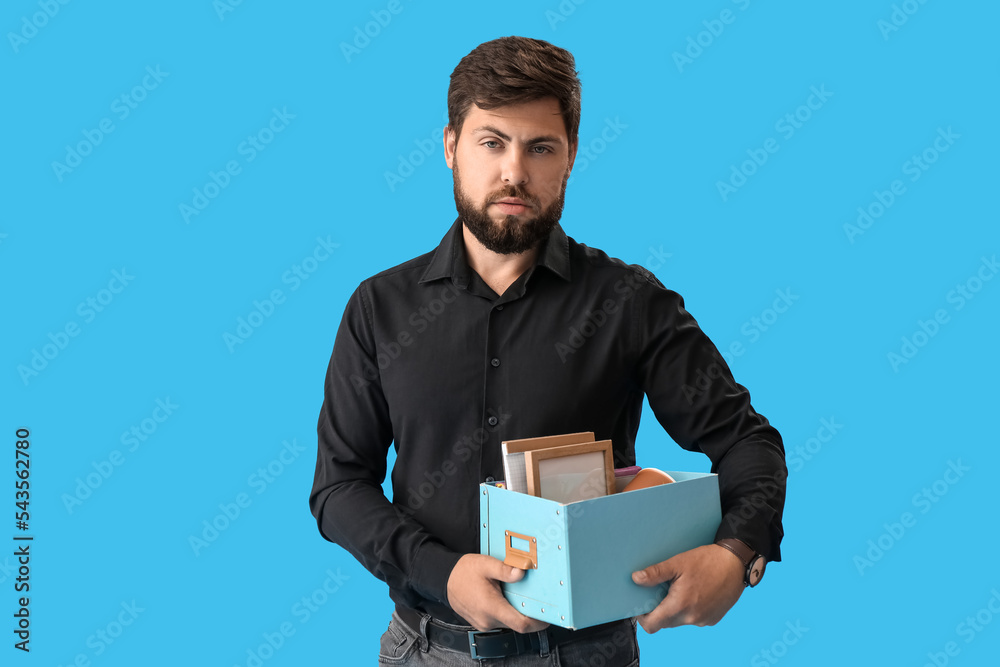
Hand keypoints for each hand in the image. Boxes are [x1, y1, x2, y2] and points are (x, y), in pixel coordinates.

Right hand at [446, 554, 549, 632]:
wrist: (443, 579)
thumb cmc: (463, 572)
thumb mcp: (485, 564)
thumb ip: (504, 569)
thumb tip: (521, 572)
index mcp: (491, 607)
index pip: (521, 624)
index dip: (538, 623)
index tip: (548, 616)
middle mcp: (488, 619)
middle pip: (517, 623)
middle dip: (529, 613)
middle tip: (537, 599)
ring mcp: (484, 623)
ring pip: (509, 622)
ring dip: (517, 612)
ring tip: (520, 595)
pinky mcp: (482, 622)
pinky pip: (500, 620)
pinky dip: (507, 611)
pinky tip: (507, 597)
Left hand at [630, 544, 744, 632]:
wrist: (736, 563)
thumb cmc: (707, 561)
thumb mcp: (678, 563)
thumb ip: (655, 573)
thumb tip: (635, 579)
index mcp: (680, 606)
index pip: (652, 625)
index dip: (643, 617)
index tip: (642, 605)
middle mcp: (692, 618)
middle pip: (665, 623)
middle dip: (659, 610)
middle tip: (661, 591)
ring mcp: (704, 620)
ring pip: (680, 621)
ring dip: (676, 609)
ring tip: (680, 589)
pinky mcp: (713, 619)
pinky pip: (694, 619)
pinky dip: (690, 610)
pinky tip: (695, 592)